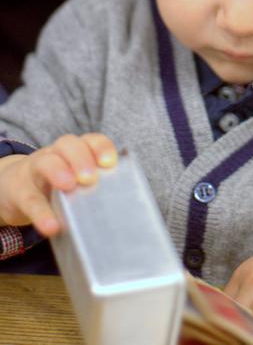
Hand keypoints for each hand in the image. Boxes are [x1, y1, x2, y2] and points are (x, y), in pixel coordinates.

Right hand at [0, 133, 116, 236]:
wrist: (14, 189)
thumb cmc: (57, 186)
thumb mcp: (76, 180)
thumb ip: (97, 188)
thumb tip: (123, 212)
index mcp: (75, 151)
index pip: (91, 140)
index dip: (101, 147)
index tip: (110, 162)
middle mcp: (56, 154)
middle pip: (68, 144)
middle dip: (81, 158)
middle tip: (90, 177)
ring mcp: (36, 170)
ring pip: (46, 161)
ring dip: (59, 170)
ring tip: (69, 186)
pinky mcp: (21, 192)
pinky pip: (30, 200)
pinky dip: (42, 213)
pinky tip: (52, 226)